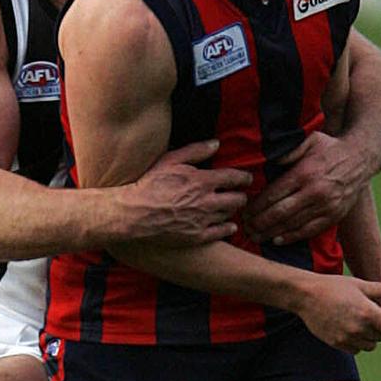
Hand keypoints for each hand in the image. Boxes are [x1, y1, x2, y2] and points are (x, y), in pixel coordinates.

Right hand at [124, 140, 251, 245]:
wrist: (133, 213)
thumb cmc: (150, 183)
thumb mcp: (171, 160)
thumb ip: (196, 151)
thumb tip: (216, 143)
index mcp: (203, 181)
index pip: (234, 178)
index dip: (244, 177)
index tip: (247, 178)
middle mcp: (207, 201)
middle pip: (238, 199)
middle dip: (242, 195)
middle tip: (240, 194)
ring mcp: (203, 220)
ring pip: (230, 214)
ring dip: (232, 209)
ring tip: (230, 206)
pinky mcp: (197, 237)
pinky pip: (221, 232)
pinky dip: (228, 227)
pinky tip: (229, 225)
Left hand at [243, 132, 365, 244]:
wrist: (362, 158)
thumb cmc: (330, 148)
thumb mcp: (309, 140)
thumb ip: (288, 151)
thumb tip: (268, 159)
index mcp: (305, 173)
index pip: (274, 194)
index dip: (257, 206)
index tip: (244, 211)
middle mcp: (315, 192)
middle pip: (280, 212)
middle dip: (260, 222)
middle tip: (245, 227)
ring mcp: (326, 206)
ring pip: (293, 224)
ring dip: (271, 232)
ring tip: (256, 236)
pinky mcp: (334, 216)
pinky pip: (310, 230)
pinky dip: (292, 237)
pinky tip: (277, 240)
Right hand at [296, 275, 380, 353]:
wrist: (306, 295)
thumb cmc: (333, 286)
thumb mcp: (357, 284)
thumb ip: (379, 289)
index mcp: (367, 312)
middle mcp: (359, 328)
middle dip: (379, 327)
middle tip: (366, 313)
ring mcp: (347, 337)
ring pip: (370, 345)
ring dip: (368, 336)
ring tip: (357, 320)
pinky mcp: (337, 344)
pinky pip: (356, 349)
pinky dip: (356, 342)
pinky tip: (347, 327)